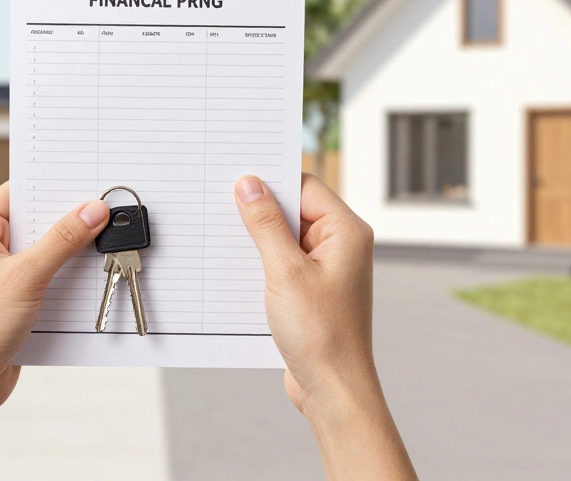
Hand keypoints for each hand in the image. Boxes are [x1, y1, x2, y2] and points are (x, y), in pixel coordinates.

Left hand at [0, 182, 109, 411]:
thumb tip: (91, 211)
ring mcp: (0, 271)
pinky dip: (67, 277)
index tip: (92, 184)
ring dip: (72, 253)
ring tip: (105, 245)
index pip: (22, 190)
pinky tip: (91, 279)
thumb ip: (62, 240)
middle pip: (37, 219)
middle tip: (107, 215)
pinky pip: (47, 276)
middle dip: (71, 220)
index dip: (57, 186)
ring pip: (46, 249)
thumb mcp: (26, 276)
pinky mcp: (13, 296)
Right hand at [233, 173, 415, 479]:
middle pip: (294, 208)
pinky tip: (239, 270)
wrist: (332, 389)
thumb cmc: (322, 336)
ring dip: (258, 239)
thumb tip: (249, 185)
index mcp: (346, 231)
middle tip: (224, 207)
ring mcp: (327, 268)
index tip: (236, 179)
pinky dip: (262, 262)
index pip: (304, 185)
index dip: (270, 181)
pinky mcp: (311, 289)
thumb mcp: (285, 272)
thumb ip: (265, 224)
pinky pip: (283, 261)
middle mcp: (340, 245)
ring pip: (284, 236)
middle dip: (259, 210)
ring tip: (229, 243)